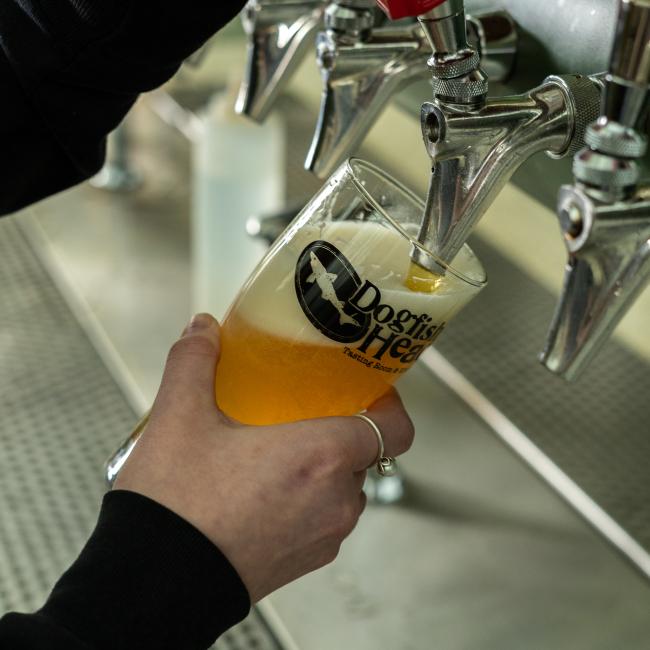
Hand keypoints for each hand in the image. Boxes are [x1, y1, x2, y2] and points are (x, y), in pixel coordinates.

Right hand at [114, 313, 413, 602]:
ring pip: (343, 488)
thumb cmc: (177, 507)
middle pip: (363, 453)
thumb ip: (195, 362)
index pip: (395, 428)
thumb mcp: (181, 418)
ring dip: (321, 467)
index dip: (388, 405)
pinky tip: (263, 490)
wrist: (155, 584)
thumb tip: (202, 331)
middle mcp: (335, 500)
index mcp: (322, 456)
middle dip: (339, 430)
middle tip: (304, 413)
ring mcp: (324, 536)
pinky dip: (307, 500)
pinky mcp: (306, 562)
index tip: (365, 390)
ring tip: (277, 452)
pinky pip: (323, 518)